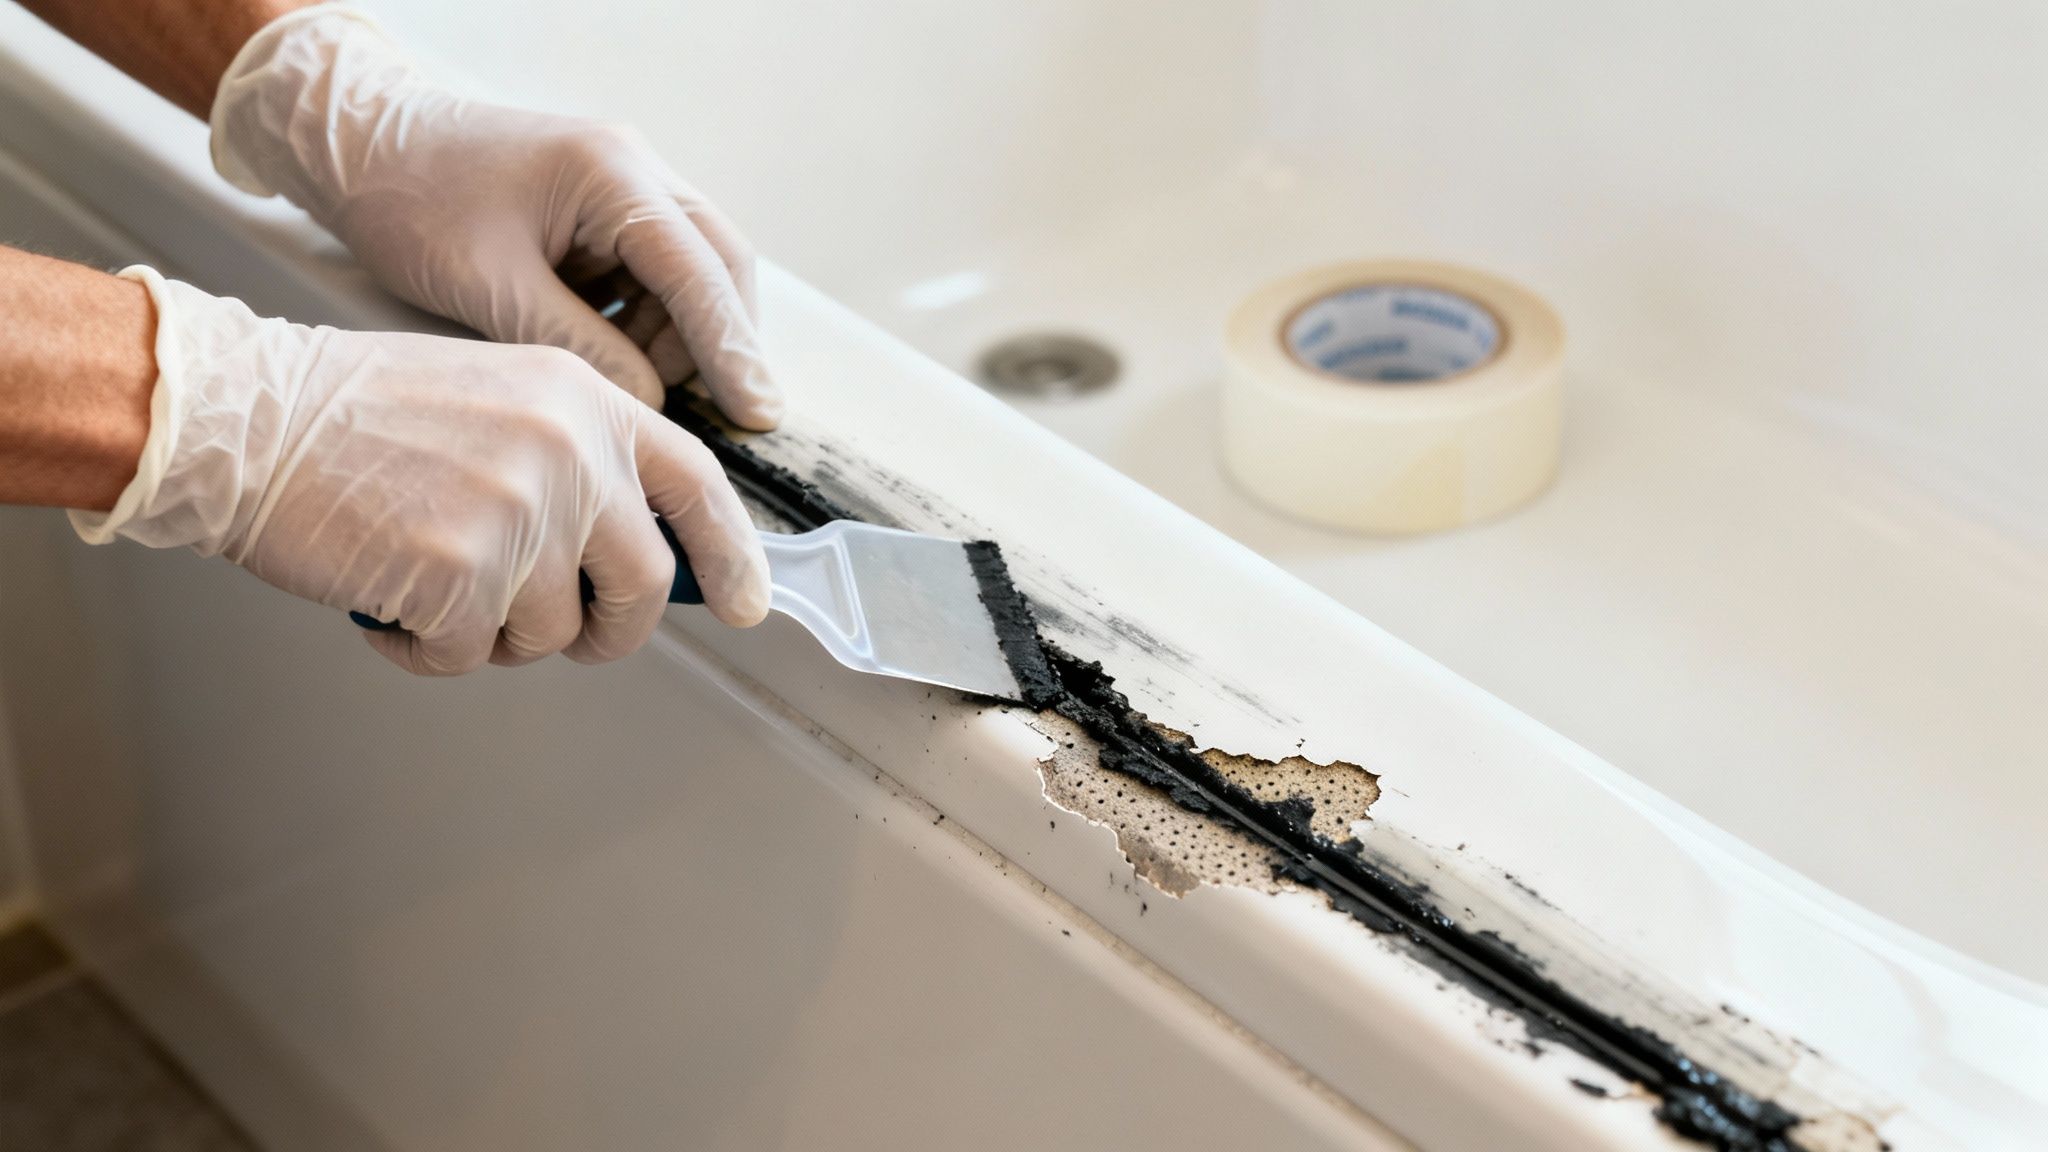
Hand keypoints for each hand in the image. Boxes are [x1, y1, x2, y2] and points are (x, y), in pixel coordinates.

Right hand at [73, 269, 770, 674]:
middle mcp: (570, 451)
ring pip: (549, 633)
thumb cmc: (356, 413)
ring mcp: (521, 513)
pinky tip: (382, 595)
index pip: (697, 485)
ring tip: (424, 572)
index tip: (749, 603)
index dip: (732, 554)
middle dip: (602, 627)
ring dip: (487, 631)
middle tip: (550, 628)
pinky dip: (421, 647)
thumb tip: (630, 551)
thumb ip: (579, 460)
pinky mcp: (463, 573)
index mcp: (585, 401)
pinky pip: (468, 657)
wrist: (247, 414)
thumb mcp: (500, 397)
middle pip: (641, 585)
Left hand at [209, 5, 778, 425]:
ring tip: (633, 383)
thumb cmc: (409, 198)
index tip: (757, 410)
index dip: (732, 347)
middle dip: (721, 342)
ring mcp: (623, 188)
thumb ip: (578, 346)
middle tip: (720, 411)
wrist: (357, 144)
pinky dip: (645, 324)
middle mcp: (634, 171)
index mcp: (610, 173)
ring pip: (691, 276)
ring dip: (677, 337)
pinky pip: (652, 276)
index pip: (698, 270)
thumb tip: (648, 403)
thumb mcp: (491, 286)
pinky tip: (611, 356)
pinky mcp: (603, 212)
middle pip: (718, 265)